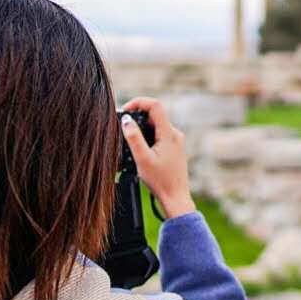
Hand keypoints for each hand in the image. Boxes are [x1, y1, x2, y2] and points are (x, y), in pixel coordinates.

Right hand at [121, 97, 195, 218]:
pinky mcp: (175, 147)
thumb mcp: (142, 159)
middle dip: (138, 117)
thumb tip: (126, 120)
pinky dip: (149, 136)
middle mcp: (175, 134)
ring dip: (143, 128)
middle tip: (123, 127)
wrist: (175, 197)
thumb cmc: (160, 181)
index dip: (138, 102)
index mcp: (169, 134)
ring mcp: (177, 141)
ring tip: (131, 142)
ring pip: (157, 125)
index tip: (125, 110)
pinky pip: (160, 134)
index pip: (155, 105)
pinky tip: (141, 150)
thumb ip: (134, 138)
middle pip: (155, 114)